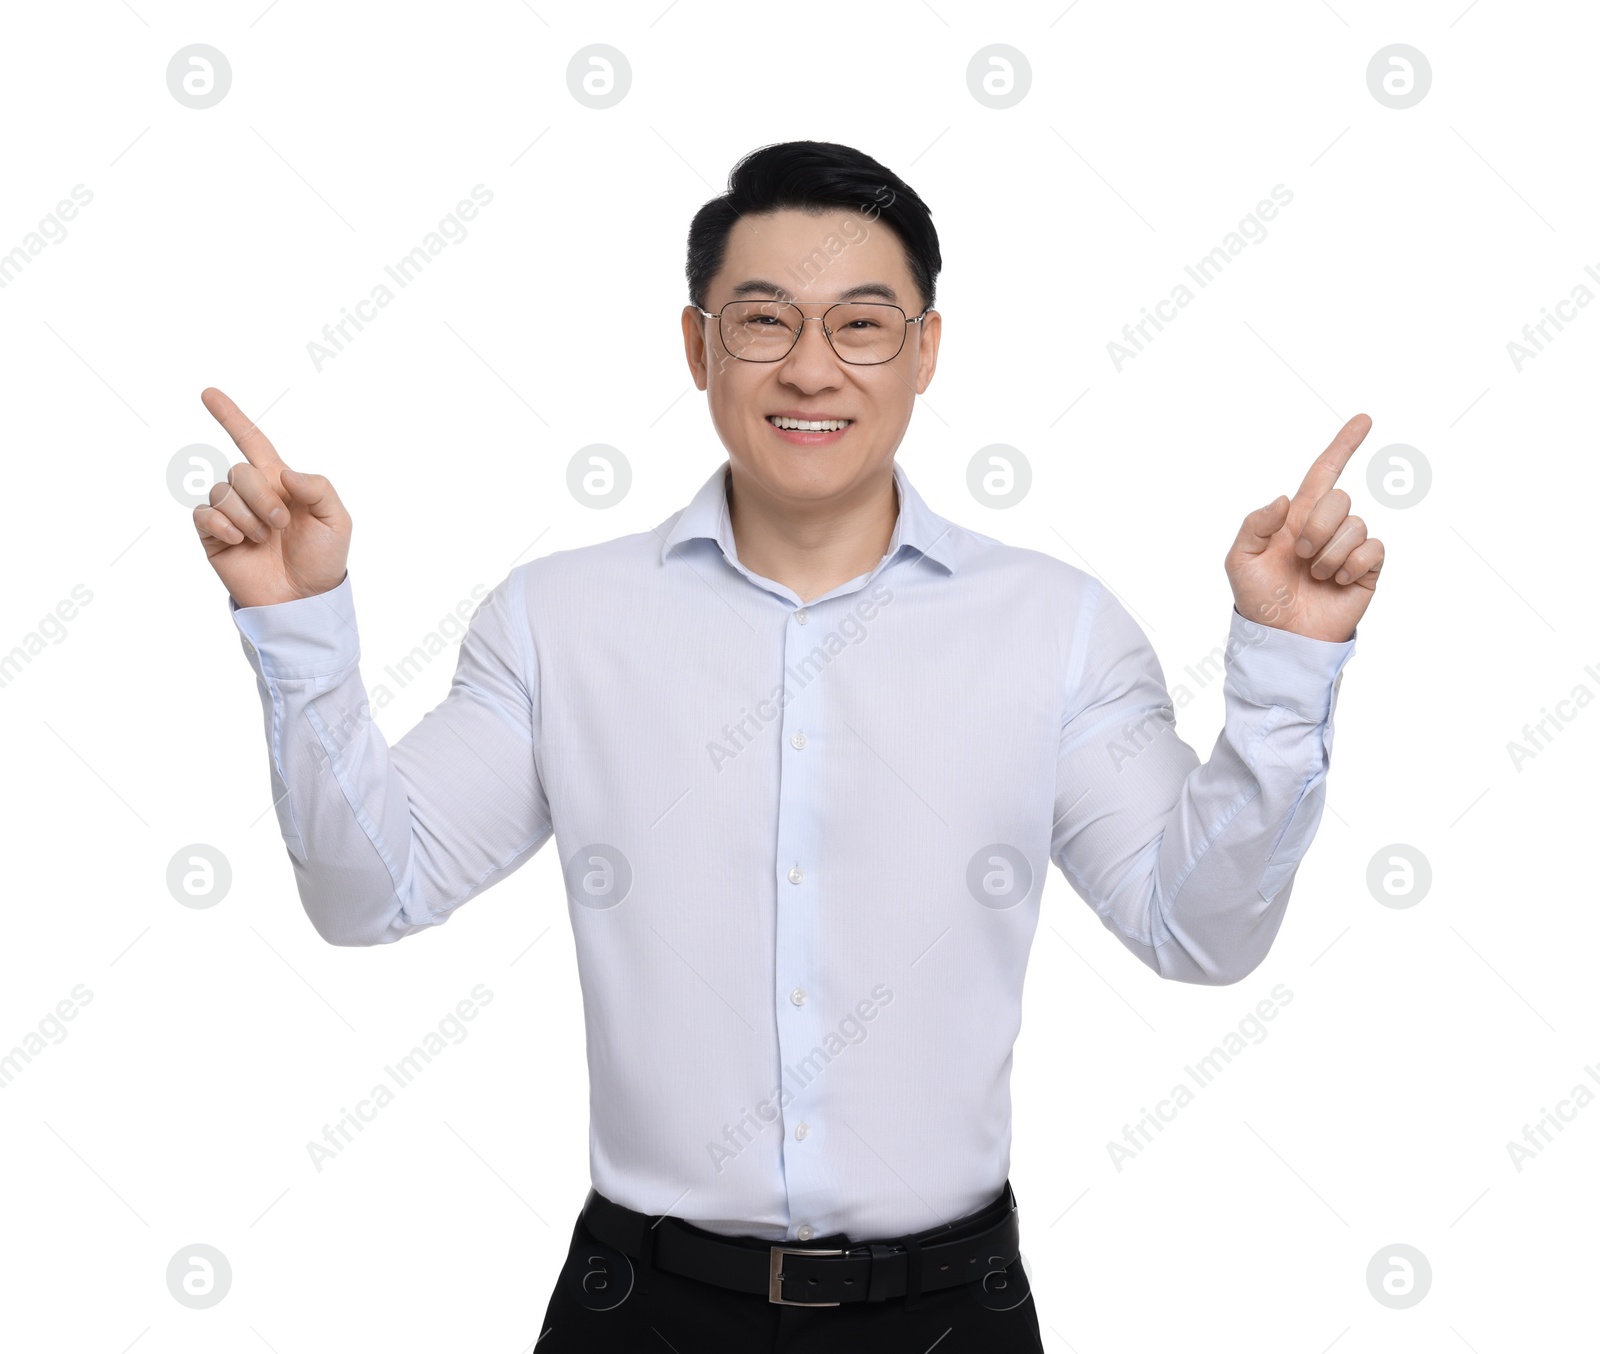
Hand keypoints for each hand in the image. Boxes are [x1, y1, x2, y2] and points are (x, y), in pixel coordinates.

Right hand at [192, 387, 351, 607]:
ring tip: (265, 540)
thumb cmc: (323, 559)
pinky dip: (223, 525)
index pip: (251, 441)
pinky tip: (240, 542)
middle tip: (281, 525)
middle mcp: (252, 494)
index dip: (230, 417)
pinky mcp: (214, 537)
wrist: (304, 599)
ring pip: (222, 492)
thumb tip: (284, 474)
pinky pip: (204, 514)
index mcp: (280, 482)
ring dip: (248, 517)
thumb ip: (317, 487)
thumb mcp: (336, 520)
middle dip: (262, 497)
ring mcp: (231, 515)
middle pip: (239, 471)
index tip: (208, 393)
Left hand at [1225, 413, 1384, 642]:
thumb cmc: (1258, 599)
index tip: (1363, 420)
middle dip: (1317, 526)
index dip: (1343, 445)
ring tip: (1314, 577)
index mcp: (1296, 518)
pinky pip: (1372, 548)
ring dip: (1329, 555)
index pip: (1324, 472)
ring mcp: (1348, 547)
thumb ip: (1254, 524)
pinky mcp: (1367, 569)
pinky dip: (1350, 566)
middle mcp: (1326, 527)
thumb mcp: (1240, 560)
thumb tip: (1285, 499)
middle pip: (1339, 498)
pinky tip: (1335, 583)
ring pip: (1355, 525)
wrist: (1281, 638)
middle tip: (1299, 556)